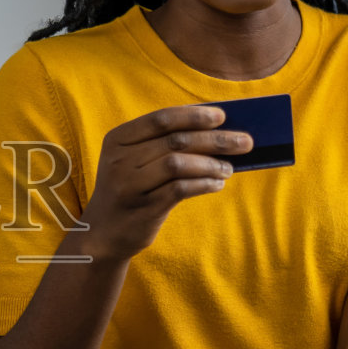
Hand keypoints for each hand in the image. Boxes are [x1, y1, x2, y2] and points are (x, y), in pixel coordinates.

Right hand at [79, 104, 251, 261]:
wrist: (103, 233)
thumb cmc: (129, 189)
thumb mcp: (132, 160)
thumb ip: (161, 143)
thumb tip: (213, 128)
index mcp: (117, 139)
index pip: (160, 119)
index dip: (193, 116)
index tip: (222, 116)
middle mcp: (120, 160)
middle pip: (175, 141)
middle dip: (215, 139)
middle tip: (244, 141)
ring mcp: (130, 184)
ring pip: (179, 164)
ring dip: (211, 164)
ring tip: (229, 168)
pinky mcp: (144, 208)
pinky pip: (181, 189)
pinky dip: (204, 183)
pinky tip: (217, 183)